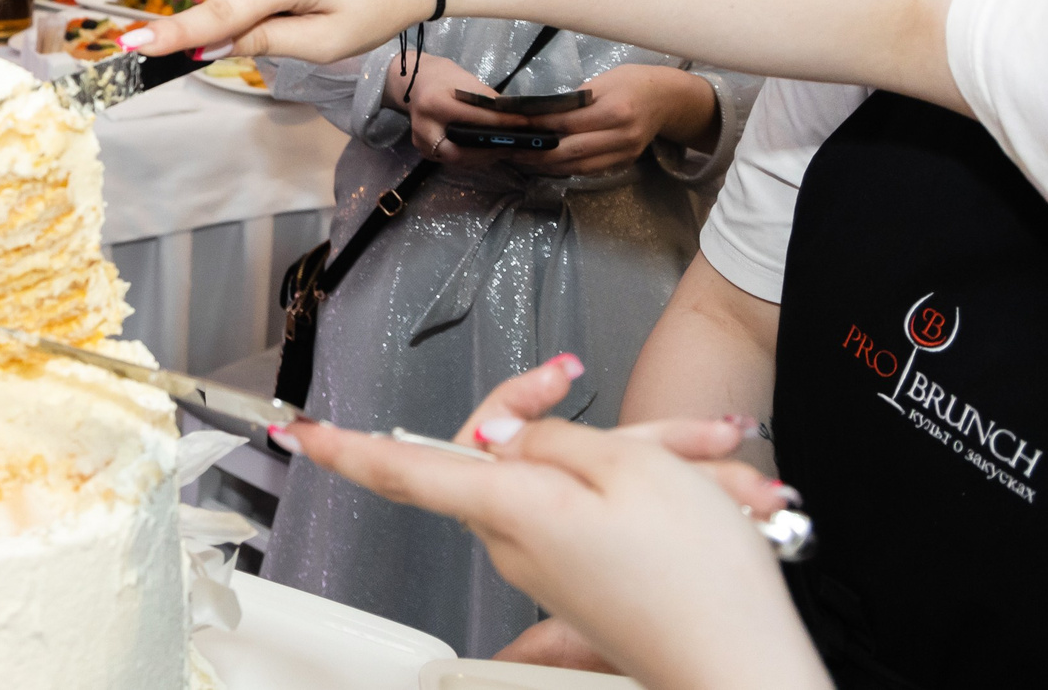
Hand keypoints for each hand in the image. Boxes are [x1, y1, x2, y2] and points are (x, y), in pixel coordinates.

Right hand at [112, 0, 430, 61]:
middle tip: (306, 29)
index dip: (173, 34)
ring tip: (314, 5)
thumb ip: (264, 43)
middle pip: (225, 7)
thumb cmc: (377, 2)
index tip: (130, 42)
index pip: (218, 13)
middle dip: (247, 29)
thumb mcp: (326, 42)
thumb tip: (211, 48)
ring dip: (257, 11)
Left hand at [279, 398, 823, 689]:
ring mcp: (551, 566)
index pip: (406, 470)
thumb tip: (498, 437)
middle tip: (600, 386)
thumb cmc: (697, 577)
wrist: (749, 668)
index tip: (299, 431)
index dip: (348, 447)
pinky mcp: (584, 581)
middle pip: (510, 452)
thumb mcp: (628, 466)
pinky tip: (720, 499)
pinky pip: (604, 516)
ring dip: (649, 460)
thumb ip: (552, 439)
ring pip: (577, 479)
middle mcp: (519, 542)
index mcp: (514, 508)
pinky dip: (661, 496)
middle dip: (577, 417)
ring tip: (719, 468)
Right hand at [386, 52, 522, 169]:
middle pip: (460, 152)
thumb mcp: (465, 80)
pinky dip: (471, 157)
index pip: (473, 118)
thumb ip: (487, 99)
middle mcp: (424, 127)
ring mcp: (421, 142)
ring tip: (505, 148)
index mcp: (434, 104)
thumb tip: (513, 114)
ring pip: (456, 160)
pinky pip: (451, 159)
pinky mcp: (424, 151)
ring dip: (483, 157)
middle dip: (489, 151)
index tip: (523, 123)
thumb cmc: (442, 77)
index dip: (500, 122)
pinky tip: (488, 151)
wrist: (412, 83)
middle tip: (513, 146)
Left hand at [498, 63, 718, 175]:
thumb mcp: (604, 80)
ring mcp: (624, 152)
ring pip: (578, 166)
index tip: (514, 124)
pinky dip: (565, 168)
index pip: (566, 121)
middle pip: (570, 150)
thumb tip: (540, 112)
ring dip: (547, 166)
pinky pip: (590, 170)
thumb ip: (575, 99)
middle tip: (511, 150)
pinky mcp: (624, 162)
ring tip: (522, 159)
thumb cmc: (632, 82)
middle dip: (537, 153)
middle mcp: (621, 135)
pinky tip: (546, 164)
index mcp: (615, 110)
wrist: (668, 99)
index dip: (538, 125)